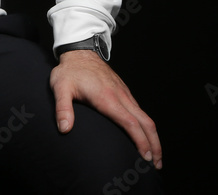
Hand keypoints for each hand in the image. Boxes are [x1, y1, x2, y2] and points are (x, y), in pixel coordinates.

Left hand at [50, 50, 162, 168]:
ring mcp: (124, 93)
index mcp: (107, 98)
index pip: (130, 123)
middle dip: (155, 144)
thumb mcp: (60, 87)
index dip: (141, 142)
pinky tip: (144, 135)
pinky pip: (140, 111)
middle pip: (146, 123)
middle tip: (157, 164)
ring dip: (153, 137)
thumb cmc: (70, 71)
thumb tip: (64, 129)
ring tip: (154, 156)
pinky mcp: (124, 92)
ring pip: (146, 117)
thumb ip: (62, 108)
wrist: (80, 52)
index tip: (145, 158)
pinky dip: (147, 126)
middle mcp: (121, 96)